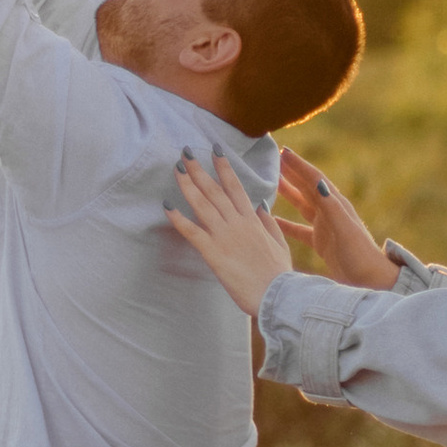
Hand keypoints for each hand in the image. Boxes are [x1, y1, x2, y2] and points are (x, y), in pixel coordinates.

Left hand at [167, 153, 296, 319]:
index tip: (215, 150)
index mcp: (252, 220)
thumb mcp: (280, 244)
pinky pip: (192, 232)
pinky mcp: (214, 253)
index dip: (224, 167)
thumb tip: (260, 204)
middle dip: (199, 170)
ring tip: (175, 169)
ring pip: (202, 205)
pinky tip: (166, 205)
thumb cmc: (279, 274)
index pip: (235, 187)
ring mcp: (225, 236)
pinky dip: (178, 218)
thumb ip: (268, 223)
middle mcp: (237, 223)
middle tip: (185, 152)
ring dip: (187, 185)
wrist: (278, 296)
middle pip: (214, 190)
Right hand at [274, 151, 397, 287]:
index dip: (299, 165)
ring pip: (303, 204)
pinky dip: (286, 223)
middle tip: (273, 159)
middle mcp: (331, 212)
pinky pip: (299, 229)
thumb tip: (317, 182)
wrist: (371, 281)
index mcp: (337, 205)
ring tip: (271, 181)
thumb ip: (331, 207)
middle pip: (308, 187)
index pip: (315, 179)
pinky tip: (272, 221)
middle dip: (292, 172)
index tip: (283, 152)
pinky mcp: (322, 242)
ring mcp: (326, 227)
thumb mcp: (345, 229)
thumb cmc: (360, 255)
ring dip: (288, 192)